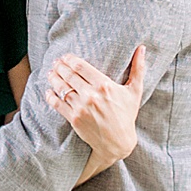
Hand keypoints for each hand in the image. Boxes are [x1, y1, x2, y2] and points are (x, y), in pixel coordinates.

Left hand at [45, 47, 145, 168]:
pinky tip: (48, 91)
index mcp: (104, 85)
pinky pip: (57, 104)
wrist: (118, 142)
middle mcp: (91, 95)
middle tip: (55, 62)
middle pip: (69, 75)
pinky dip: (50, 96)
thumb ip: (138, 68)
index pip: (81, 66)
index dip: (70, 59)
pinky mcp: (74, 119)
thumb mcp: (135, 91)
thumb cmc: (127, 115)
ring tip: (50, 73)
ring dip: (53, 78)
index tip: (65, 57)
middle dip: (60, 66)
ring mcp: (81, 107)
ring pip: (61, 88)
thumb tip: (142, 48)